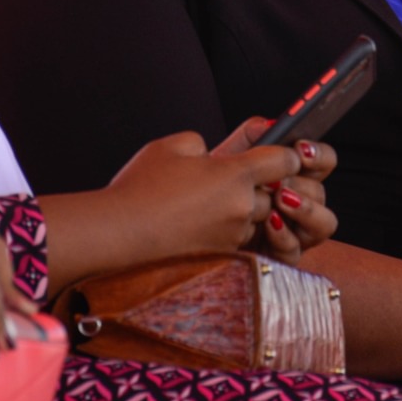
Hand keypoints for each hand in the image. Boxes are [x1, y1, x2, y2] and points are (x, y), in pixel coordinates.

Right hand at [104, 131, 303, 258]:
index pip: (284, 160)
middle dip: (258, 187)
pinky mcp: (221, 257)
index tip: (278, 155)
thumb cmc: (140, 188)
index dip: (283, 155)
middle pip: (273, 193)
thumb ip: (202, 143)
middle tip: (228, 181)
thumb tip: (212, 153)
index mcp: (235, 174)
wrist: (117, 234)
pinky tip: (197, 224)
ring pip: (256, 219)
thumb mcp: (171, 147)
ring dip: (241, 211)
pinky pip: (237, 240)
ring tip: (206, 204)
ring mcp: (233, 236)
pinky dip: (225, 231)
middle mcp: (242, 207)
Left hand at [216, 118, 339, 259]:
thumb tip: (267, 124)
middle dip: (302, 183)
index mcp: (291, 177)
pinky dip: (285, 235)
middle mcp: (298, 204)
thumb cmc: (208, 194)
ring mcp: (293, 232)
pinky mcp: (281, 257)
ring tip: (281, 199)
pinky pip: (297, 250)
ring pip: (325, 223)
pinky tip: (269, 224)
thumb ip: (247, 139)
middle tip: (280, 179)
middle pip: (322, 191)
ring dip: (305, 208)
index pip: (323, 162)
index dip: (319, 154)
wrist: (187, 228)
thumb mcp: (224, 161)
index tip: (301, 150)